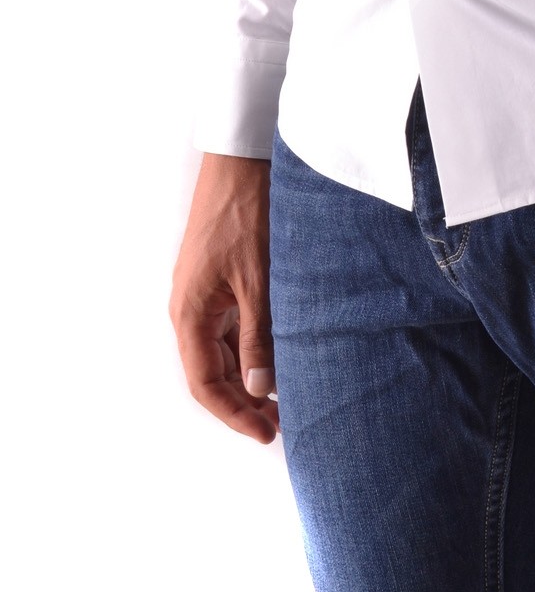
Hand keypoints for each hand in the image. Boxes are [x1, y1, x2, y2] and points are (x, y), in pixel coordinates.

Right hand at [169, 152, 279, 444]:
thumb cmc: (248, 212)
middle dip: (245, 400)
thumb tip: (259, 387)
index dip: (234, 414)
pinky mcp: (222, 276)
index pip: (205, 382)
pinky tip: (281, 353)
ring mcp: (206, 291)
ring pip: (225, 348)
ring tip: (287, 395)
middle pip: (213, 370)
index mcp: (190, 312)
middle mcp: (192, 306)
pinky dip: (255, 344)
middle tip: (283, 422)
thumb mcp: (259, 279)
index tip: (265, 433)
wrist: (244, 157)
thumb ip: (259, 335)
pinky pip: (234, 323)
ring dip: (251, 374)